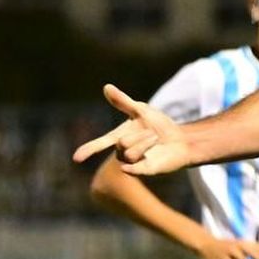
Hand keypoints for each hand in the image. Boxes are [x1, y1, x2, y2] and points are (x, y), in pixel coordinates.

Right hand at [73, 85, 190, 174]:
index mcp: (121, 136)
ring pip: (130, 154)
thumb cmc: (161, 125)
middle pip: (122, 143)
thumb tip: (106, 87)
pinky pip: (134, 170)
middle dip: (140, 134)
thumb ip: (123, 102)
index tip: (76, 158)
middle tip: (154, 133)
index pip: (101, 143)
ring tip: (156, 140)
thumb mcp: (141, 111)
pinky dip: (132, 168)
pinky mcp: (146, 171)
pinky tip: (134, 165)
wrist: (182, 140)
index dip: (89, 149)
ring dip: (146, 143)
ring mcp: (135, 163)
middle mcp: (125, 151)